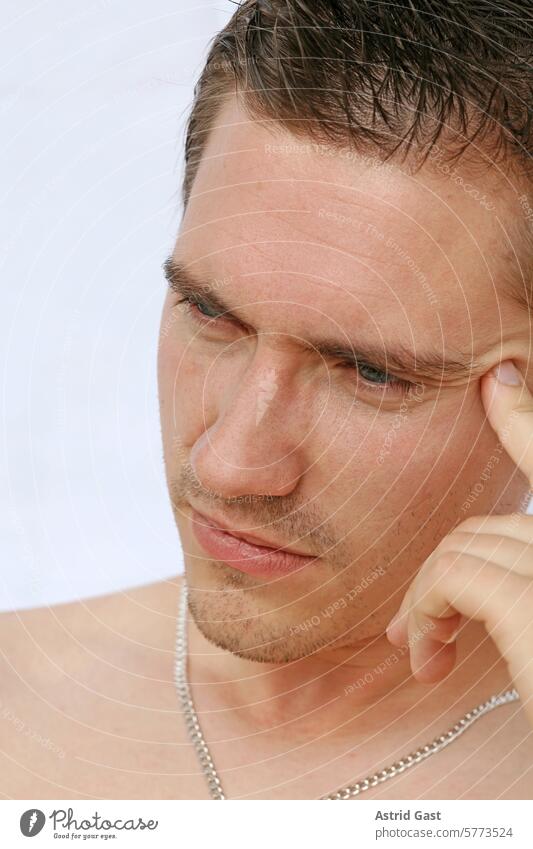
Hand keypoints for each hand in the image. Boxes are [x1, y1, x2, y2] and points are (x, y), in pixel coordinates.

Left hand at [385, 359, 532, 728]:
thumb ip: (521, 588)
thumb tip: (491, 586)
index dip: (525, 419)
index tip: (497, 381)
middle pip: (503, 527)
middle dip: (448, 568)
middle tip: (414, 629)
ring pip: (473, 544)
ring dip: (431, 595)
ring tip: (420, 651)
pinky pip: (458, 574)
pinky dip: (428, 606)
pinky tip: (424, 656)